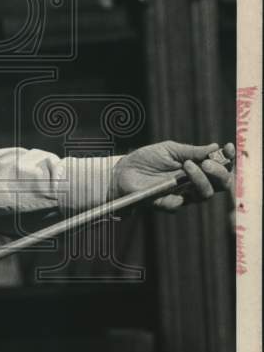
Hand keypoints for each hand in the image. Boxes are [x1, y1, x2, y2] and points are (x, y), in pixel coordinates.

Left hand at [113, 141, 234, 210]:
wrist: (123, 170)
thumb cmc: (146, 159)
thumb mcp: (169, 149)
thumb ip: (191, 151)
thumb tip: (215, 147)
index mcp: (197, 168)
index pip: (220, 167)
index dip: (228, 159)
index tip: (229, 148)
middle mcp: (194, 183)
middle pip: (220, 184)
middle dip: (221, 173)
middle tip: (208, 162)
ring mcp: (182, 195)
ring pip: (205, 194)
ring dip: (202, 179)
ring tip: (189, 166)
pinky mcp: (167, 204)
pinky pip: (179, 204)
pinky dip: (180, 193)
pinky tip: (173, 181)